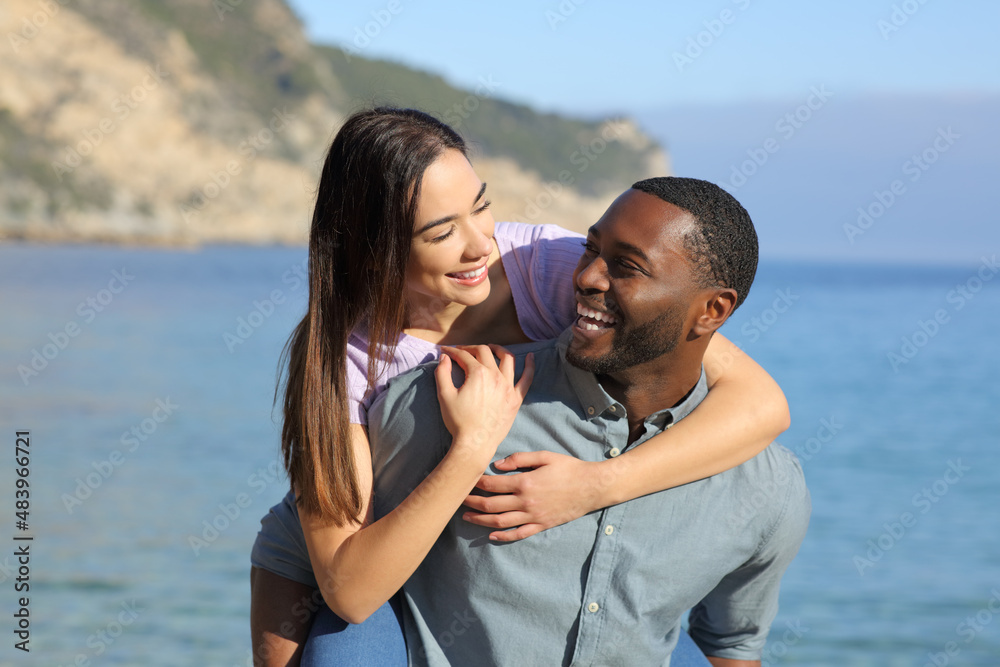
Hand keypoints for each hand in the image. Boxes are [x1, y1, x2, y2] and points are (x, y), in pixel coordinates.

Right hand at [435, 345, 533, 468]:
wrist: (475, 443)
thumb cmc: (458, 421)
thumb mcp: (444, 395)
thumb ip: (442, 373)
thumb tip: (444, 356)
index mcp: (478, 373)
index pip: (464, 356)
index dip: (453, 351)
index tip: (446, 351)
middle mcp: (495, 376)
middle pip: (484, 352)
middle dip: (471, 348)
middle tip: (462, 352)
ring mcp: (508, 386)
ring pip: (507, 358)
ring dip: (498, 349)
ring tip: (491, 348)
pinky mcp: (516, 398)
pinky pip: (527, 378)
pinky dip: (530, 365)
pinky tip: (530, 356)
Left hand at [461, 451, 605, 541]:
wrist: (592, 487)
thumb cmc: (569, 468)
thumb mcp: (545, 456)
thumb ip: (520, 458)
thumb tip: (498, 464)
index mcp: (525, 482)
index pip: (493, 484)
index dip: (476, 483)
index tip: (465, 480)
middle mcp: (526, 501)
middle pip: (491, 505)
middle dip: (472, 502)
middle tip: (458, 500)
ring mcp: (533, 516)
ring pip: (500, 521)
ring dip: (480, 520)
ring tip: (467, 517)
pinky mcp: (541, 525)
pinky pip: (519, 534)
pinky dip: (503, 536)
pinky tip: (492, 535)